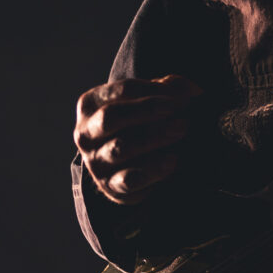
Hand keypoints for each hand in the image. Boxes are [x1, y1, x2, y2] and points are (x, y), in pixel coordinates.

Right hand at [74, 75, 201, 204]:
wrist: (128, 164)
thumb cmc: (138, 124)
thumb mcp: (148, 101)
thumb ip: (167, 90)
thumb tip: (187, 87)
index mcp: (91, 104)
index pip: (123, 90)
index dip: (154, 91)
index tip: (180, 97)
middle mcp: (86, 133)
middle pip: (111, 116)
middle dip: (148, 111)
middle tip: (177, 111)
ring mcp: (94, 161)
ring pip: (120, 147)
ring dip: (154, 137)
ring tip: (181, 130)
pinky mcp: (109, 185)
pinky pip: (129, 179)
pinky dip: (153, 170)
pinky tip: (173, 160)